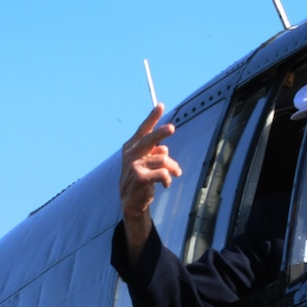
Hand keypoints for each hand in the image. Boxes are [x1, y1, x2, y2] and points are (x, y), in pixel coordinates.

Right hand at [118, 104, 181, 258]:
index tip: (161, 106)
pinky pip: (162, 173)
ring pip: (163, 159)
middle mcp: (131, 154)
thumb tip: (164, 148)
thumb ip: (154, 151)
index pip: (143, 129)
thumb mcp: (145, 162)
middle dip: (161, 133)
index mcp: (131, 147)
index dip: (152, 118)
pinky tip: (166, 184)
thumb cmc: (140, 177)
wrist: (131, 200)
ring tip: (176, 173)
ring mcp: (134, 165)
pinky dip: (168, 179)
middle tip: (172, 128)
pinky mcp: (140, 177)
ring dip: (173, 167)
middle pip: (150, 139)